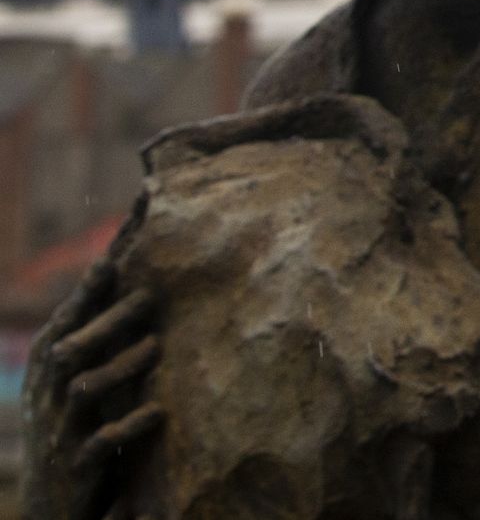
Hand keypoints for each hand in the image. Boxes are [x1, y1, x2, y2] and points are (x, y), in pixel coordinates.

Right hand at [22, 257, 163, 519]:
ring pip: (83, 389)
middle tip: (148, 296)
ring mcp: (59, 430)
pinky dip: (129, 425)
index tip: (110, 258)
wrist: (53, 504)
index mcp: (47, 370)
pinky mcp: (78, 465)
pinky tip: (158, 411)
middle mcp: (47, 396)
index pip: (64, 321)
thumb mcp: (79, 378)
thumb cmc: (77, 425)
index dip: (85, 290)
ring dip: (120, 366)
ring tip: (156, 346)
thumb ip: (95, 334)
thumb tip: (121, 269)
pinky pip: (101, 442)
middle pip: (70, 349)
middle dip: (105, 322)